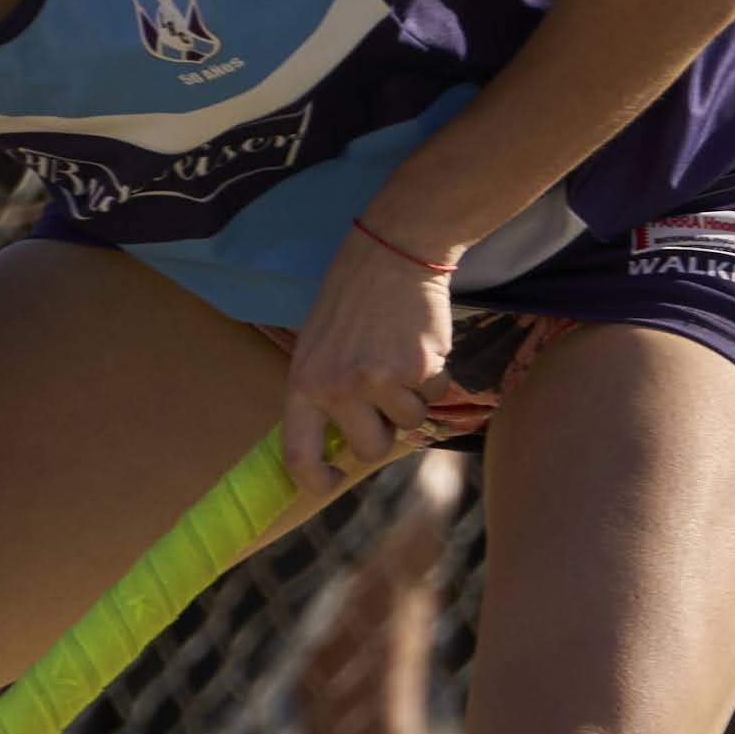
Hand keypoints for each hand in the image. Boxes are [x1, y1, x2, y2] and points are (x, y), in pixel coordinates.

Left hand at [282, 223, 458, 485]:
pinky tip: (420, 345)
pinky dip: (435, 377)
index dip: (315, 480)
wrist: (391, 253)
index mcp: (304, 384)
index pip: (298, 453)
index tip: (332, 480)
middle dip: (383, 431)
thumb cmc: (350, 302)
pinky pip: (436, 395)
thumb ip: (323, 394)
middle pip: (370, 449)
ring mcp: (381, 380)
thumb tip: (339, 445)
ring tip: (399, 358)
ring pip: (409, 423)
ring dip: (412, 399)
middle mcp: (339, 389)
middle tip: (382, 399)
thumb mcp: (316, 348)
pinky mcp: (419, 368)